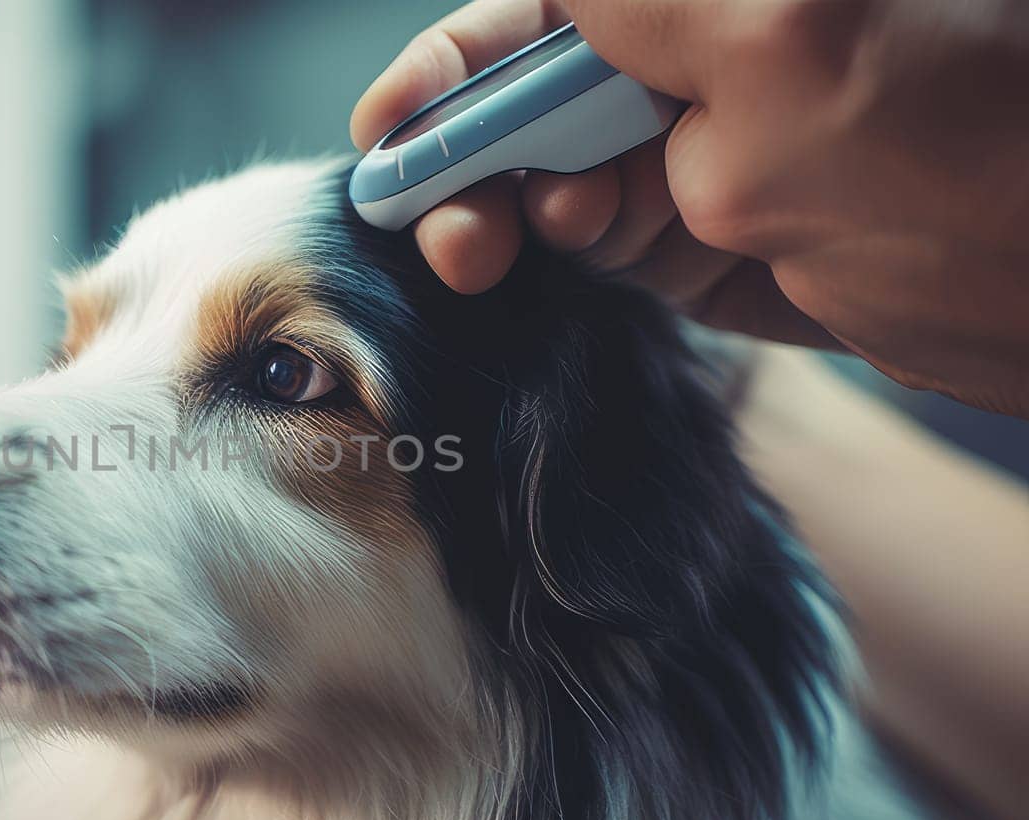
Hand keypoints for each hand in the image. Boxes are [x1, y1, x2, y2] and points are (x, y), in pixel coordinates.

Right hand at [352, 0, 1028, 417]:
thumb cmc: (967, 141)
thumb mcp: (776, 40)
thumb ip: (633, 5)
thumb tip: (554, 6)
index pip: (547, 9)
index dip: (456, 61)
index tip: (392, 126)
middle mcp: (702, 56)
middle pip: (533, 87)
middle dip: (466, 143)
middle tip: (434, 213)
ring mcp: (705, 149)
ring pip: (553, 166)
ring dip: (501, 205)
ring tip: (486, 248)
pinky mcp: (711, 238)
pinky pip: (600, 237)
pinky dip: (557, 249)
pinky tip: (551, 255)